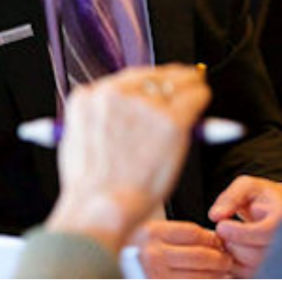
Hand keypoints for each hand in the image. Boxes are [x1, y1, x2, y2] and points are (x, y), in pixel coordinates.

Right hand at [46, 65, 210, 252]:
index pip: (122, 79)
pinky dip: (201, 97)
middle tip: (181, 81)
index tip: (155, 86)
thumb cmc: (91, 185)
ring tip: (196, 87)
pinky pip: (195, 96)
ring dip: (187, 84)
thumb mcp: (77, 141)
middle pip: (149, 75)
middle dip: (166, 79)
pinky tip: (203, 99)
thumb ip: (97, 120)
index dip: (143, 83)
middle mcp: (114, 94)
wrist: (102, 205)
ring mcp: (142, 106)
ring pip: (176, 81)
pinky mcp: (170, 120)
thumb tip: (116, 117)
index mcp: (87, 98)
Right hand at [131, 220, 232, 277]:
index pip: (194, 233)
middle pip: (202, 255)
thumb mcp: (150, 233)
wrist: (112, 265)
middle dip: (221, 258)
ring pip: (203, 276)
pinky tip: (209, 280)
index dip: (212, 238)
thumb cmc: (135, 250)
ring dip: (218, 276)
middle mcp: (154, 255)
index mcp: (151, 233)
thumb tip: (212, 238)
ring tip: (221, 273)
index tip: (218, 242)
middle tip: (226, 260)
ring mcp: (158, 275)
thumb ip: (177, 234)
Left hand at [209, 175, 281, 276]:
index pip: (265, 233)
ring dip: (232, 254)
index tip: (221, 226)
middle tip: (222, 230)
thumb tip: (215, 216)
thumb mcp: (248, 186)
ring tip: (229, 238)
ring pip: (252, 269)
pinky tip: (232, 248)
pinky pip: (247, 275)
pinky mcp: (271, 271)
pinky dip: (234, 265)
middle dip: (233, 243)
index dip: (240, 233)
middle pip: (257, 255)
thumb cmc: (264, 197)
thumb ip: (231, 197)